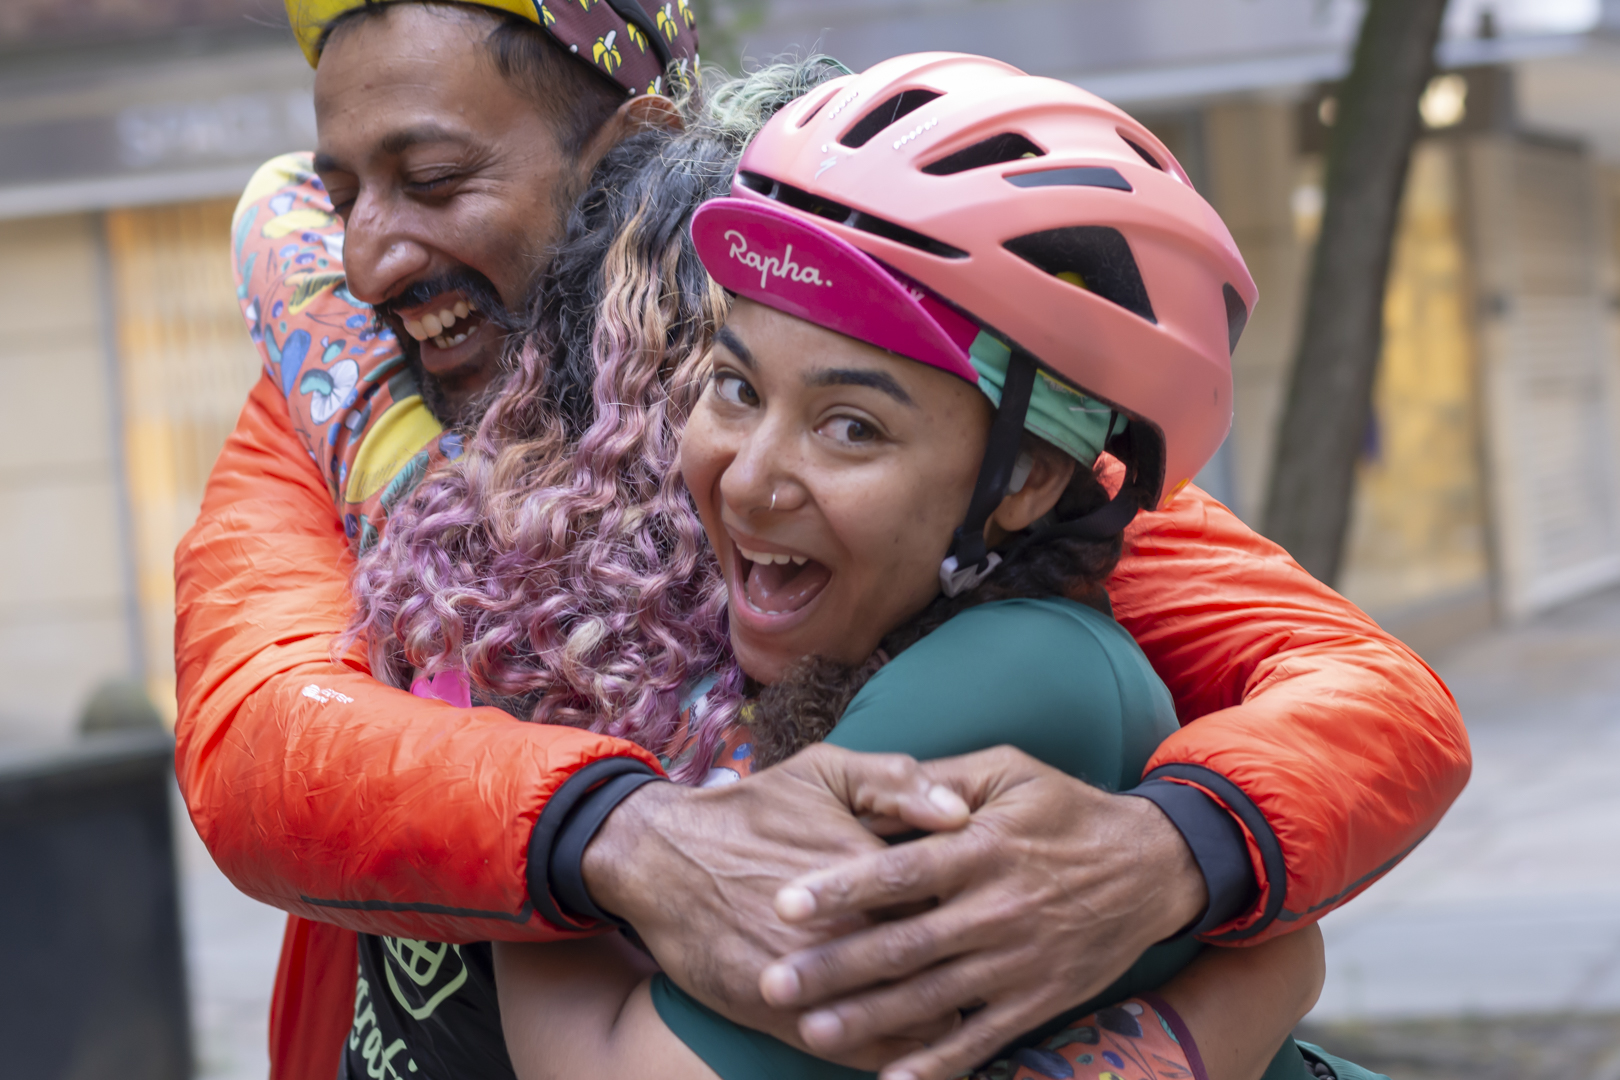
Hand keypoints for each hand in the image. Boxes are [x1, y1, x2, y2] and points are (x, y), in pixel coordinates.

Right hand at [579, 743, 970, 1063]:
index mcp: (872, 868)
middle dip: (972, 971)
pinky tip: (914, 1053)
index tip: (1001, 909)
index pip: (957, 901)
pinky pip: (861, 1052)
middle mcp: (851, 928)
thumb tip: (963, 814)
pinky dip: (893, 1055)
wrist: (661, 858)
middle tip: (994, 967)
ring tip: (961, 1012)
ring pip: (911, 1022)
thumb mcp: (824, 770)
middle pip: (945, 966)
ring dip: (940, 1019)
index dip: (982, 909)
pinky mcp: (784, 1018)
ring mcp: (818, 980)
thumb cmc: (753, 809)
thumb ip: (896, 782)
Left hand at [758, 746, 1207, 1079]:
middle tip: (775, 982)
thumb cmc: (1065, 810)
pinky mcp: (1037, 1001)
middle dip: (835, 966)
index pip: (901, 871)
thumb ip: (941, 781)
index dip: (841, 887)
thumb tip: (879, 784)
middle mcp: (996, 908)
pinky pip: (981, 1040)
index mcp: (981, 847)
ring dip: (870, 1018)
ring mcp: (1017, 961)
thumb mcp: (1009, 771)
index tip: (785, 902)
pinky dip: (938, 1064)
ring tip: (812, 1030)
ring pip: (932, 997)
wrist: (1152, 867)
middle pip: (904, 943)